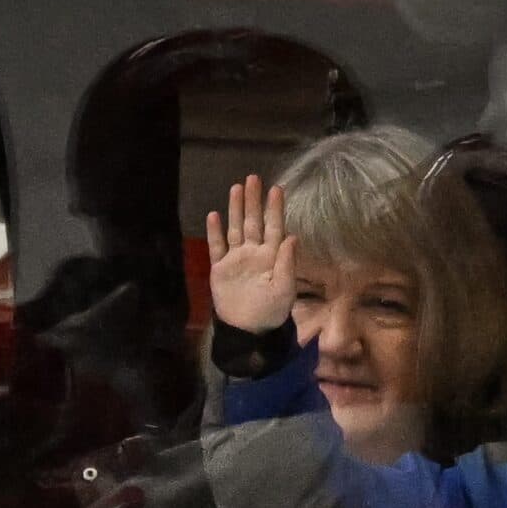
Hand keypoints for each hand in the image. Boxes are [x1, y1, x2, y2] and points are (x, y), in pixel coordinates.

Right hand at [205, 175, 298, 334]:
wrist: (248, 329)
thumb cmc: (271, 310)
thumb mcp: (285, 288)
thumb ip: (288, 263)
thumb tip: (292, 236)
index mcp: (272, 255)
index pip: (274, 227)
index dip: (274, 209)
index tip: (276, 189)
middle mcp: (254, 252)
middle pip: (252, 222)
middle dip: (252, 201)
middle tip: (252, 178)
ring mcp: (236, 259)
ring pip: (235, 229)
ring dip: (235, 210)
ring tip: (235, 189)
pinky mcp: (220, 269)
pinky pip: (216, 247)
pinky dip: (215, 232)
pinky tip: (214, 216)